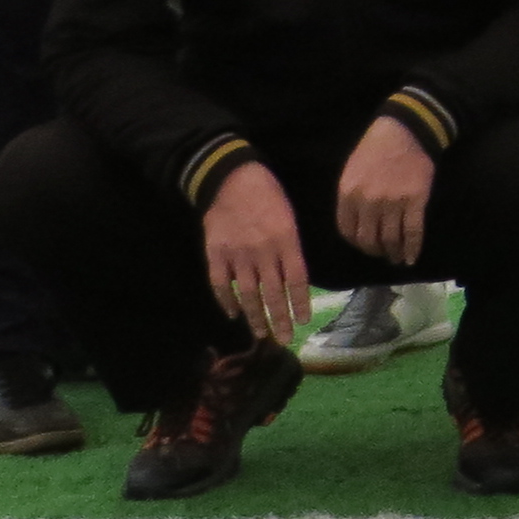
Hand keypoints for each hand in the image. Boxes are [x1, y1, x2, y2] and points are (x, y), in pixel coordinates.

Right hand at [200, 167, 311, 344]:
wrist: (230, 179)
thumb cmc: (268, 196)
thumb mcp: (289, 218)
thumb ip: (291, 249)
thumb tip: (294, 281)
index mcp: (286, 241)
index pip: (297, 280)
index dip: (300, 303)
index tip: (303, 322)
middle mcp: (263, 251)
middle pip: (273, 293)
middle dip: (279, 319)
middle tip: (284, 339)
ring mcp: (237, 254)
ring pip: (248, 294)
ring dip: (255, 316)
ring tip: (261, 333)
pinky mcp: (215, 254)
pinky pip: (221, 284)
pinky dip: (227, 301)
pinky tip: (233, 314)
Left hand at [335, 113, 434, 267]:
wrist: (404, 132)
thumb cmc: (374, 150)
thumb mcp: (351, 172)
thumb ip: (350, 199)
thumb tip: (357, 225)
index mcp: (348, 195)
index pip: (348, 232)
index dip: (358, 244)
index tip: (366, 247)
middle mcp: (368, 202)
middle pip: (369, 240)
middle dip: (376, 252)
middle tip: (384, 255)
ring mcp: (392, 203)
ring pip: (391, 239)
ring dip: (394, 253)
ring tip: (398, 258)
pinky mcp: (415, 201)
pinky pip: (413, 231)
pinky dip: (412, 248)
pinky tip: (412, 258)